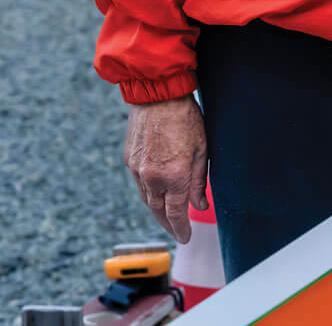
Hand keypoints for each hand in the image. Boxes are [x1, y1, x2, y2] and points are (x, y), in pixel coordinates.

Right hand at [123, 95, 208, 242]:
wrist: (157, 94)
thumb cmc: (185, 117)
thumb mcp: (202, 149)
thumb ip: (200, 181)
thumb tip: (199, 205)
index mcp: (174, 176)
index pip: (176, 214)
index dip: (181, 229)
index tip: (185, 238)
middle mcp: (153, 177)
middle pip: (158, 211)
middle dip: (168, 225)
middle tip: (176, 232)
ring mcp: (138, 169)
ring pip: (146, 199)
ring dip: (157, 210)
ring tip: (167, 216)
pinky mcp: (129, 159)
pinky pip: (138, 184)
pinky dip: (148, 192)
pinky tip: (156, 192)